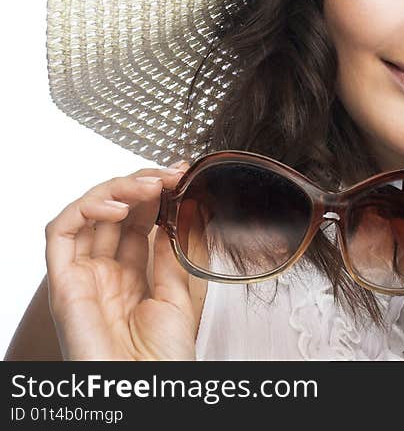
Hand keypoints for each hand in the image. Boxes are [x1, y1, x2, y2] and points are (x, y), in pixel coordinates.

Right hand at [44, 161, 195, 359]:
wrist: (145, 391)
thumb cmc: (162, 359)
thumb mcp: (178, 295)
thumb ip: (173, 254)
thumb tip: (179, 212)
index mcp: (132, 276)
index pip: (138, 220)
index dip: (156, 193)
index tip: (182, 174)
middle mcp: (104, 272)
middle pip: (113, 211)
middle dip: (141, 183)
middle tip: (170, 174)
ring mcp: (82, 275)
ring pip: (86, 212)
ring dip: (118, 188)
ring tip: (151, 185)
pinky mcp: (63, 283)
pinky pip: (60, 233)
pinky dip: (85, 209)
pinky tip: (118, 207)